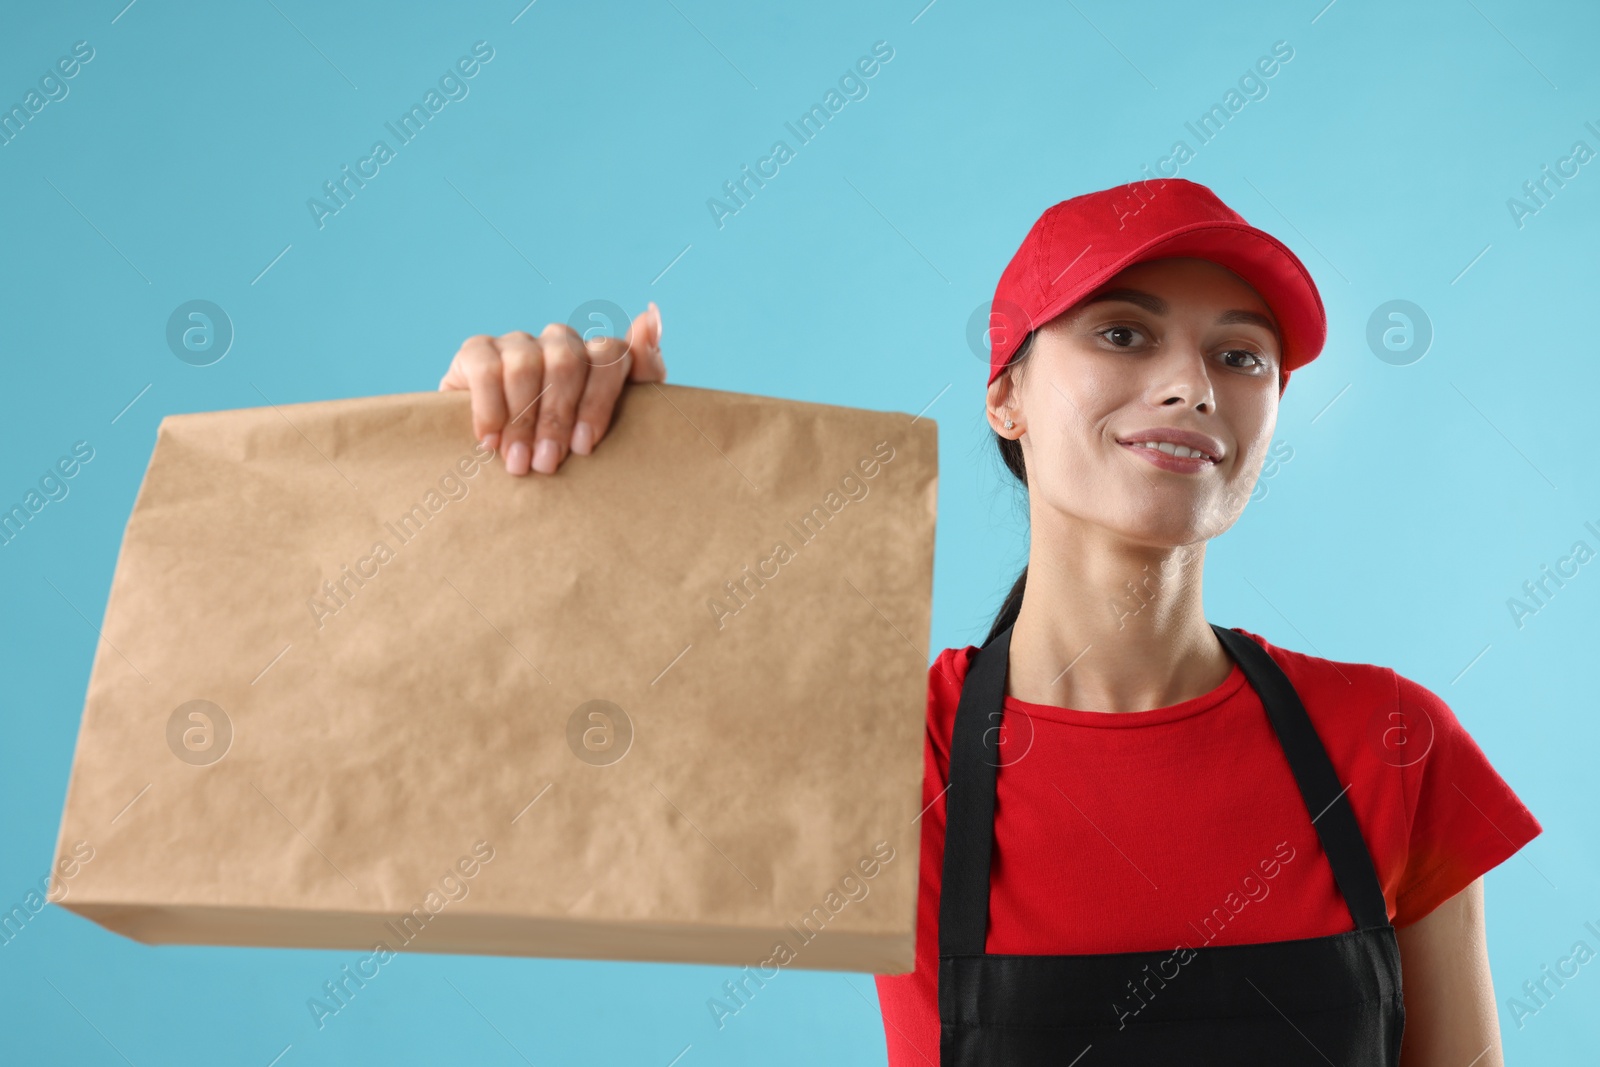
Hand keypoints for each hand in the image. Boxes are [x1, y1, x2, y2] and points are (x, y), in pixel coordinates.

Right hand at [438, 302, 666, 474]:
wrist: (500, 466)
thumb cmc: (570, 448)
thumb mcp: (616, 425)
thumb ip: (643, 369)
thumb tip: (652, 313)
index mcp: (598, 359)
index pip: (611, 354)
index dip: (598, 401)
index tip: (583, 446)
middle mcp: (561, 344)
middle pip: (567, 361)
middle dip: (557, 419)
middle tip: (546, 464)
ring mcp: (519, 345)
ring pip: (526, 364)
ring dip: (522, 420)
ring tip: (518, 461)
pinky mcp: (477, 352)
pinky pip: (486, 367)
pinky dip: (489, 407)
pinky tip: (490, 440)